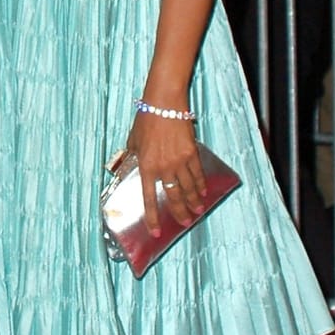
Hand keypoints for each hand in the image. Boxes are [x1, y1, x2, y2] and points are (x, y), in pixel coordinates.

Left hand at [124, 113, 205, 235]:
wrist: (164, 102)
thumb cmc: (146, 119)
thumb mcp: (133, 140)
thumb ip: (133, 156)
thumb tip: (130, 166)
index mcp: (146, 166)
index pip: (149, 198)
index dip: (153, 217)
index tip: (156, 232)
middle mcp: (164, 167)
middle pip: (173, 196)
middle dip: (179, 212)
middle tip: (184, 223)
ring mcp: (180, 161)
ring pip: (188, 188)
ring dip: (193, 201)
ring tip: (197, 211)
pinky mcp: (192, 153)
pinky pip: (198, 173)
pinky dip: (201, 184)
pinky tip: (204, 191)